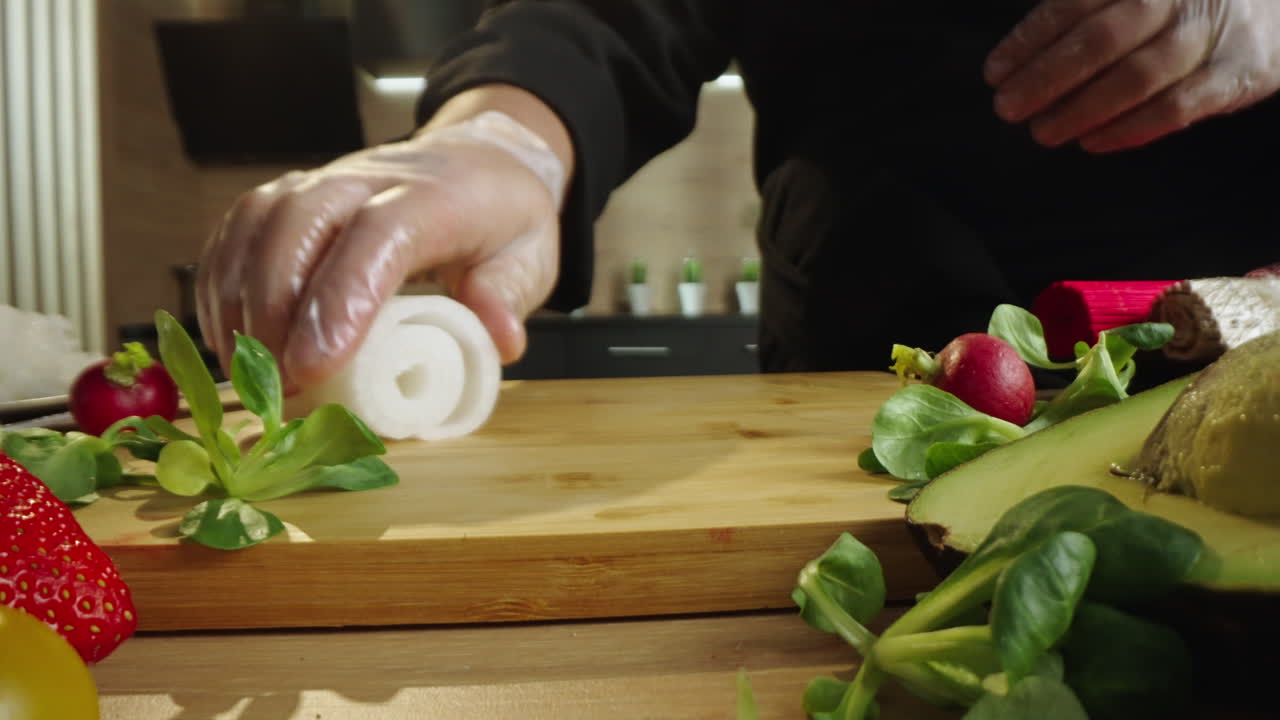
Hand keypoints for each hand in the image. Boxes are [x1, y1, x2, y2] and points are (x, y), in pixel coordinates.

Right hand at [197, 101, 569, 388]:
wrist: (478, 159)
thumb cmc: (502, 218)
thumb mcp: (532, 256)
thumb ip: (510, 296)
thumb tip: (499, 340)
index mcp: (436, 195)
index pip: (378, 236)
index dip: (341, 299)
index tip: (315, 366)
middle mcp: (370, 177)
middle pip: (301, 223)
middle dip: (276, 309)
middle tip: (278, 384)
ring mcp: (325, 180)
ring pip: (259, 221)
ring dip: (240, 298)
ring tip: (249, 370)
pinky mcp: (293, 194)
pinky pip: (240, 226)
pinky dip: (222, 280)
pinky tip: (228, 334)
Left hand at [984, 0, 1279, 151]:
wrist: (1277, 7)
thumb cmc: (1187, 5)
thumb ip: (1090, 12)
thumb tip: (1024, 56)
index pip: (1076, 3)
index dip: (1030, 39)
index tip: (995, 72)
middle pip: (1103, 39)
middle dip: (1047, 78)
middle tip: (1008, 107)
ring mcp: (1212, 34)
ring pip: (1138, 76)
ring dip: (1081, 109)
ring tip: (1042, 131)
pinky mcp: (1238, 73)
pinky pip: (1177, 107)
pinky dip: (1129, 130)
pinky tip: (1092, 142)